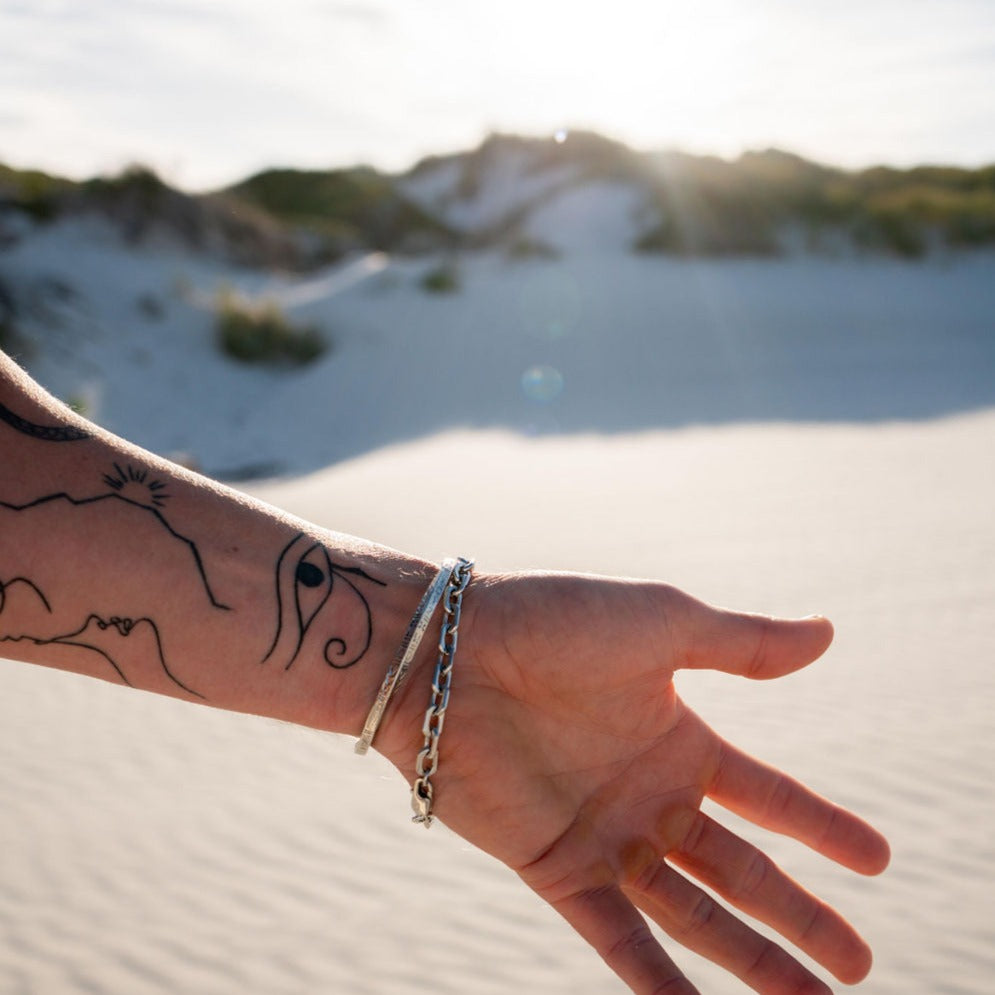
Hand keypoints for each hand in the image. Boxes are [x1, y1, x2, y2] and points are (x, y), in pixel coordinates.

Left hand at [391, 572, 889, 994]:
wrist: (449, 650)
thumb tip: (829, 634)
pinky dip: (656, 983)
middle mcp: (646, 794)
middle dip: (799, 917)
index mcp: (676, 736)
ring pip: (694, 917)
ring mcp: (603, 836)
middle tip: (857, 964)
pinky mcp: (555, 867)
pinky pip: (616, 939)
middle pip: (740, 871)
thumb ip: (743, 643)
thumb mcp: (662, 622)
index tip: (877, 860)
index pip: (767, 796)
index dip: (822, 828)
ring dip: (751, 962)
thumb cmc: (553, 622)